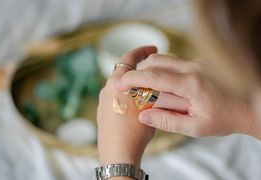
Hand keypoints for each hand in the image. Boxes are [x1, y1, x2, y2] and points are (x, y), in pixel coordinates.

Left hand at [97, 46, 156, 166]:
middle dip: (139, 69)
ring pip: (119, 86)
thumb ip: (152, 90)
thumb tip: (158, 82)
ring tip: (148, 89)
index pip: (128, 59)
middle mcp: (106, 89)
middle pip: (123, 72)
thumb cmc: (135, 130)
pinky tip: (137, 105)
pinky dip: (126, 96)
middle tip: (153, 69)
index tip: (153, 49)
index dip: (142, 51)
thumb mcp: (149, 106)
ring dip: (133, 84)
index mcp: (116, 83)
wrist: (119, 153)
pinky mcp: (102, 113)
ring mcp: (102, 102)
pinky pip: (115, 98)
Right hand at [117, 54, 254, 136]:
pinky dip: (164, 69)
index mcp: (192, 84)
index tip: (120, 83)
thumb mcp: (196, 127)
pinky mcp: (201, 62)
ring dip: (151, 69)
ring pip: (166, 58)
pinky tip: (164, 84)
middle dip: (140, 71)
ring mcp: (199, 62)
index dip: (134, 79)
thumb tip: (143, 116)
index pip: (155, 76)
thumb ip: (168, 121)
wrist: (251, 106)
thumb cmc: (225, 119)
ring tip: (145, 86)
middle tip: (130, 85)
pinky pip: (176, 61)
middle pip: (157, 61)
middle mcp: (194, 67)